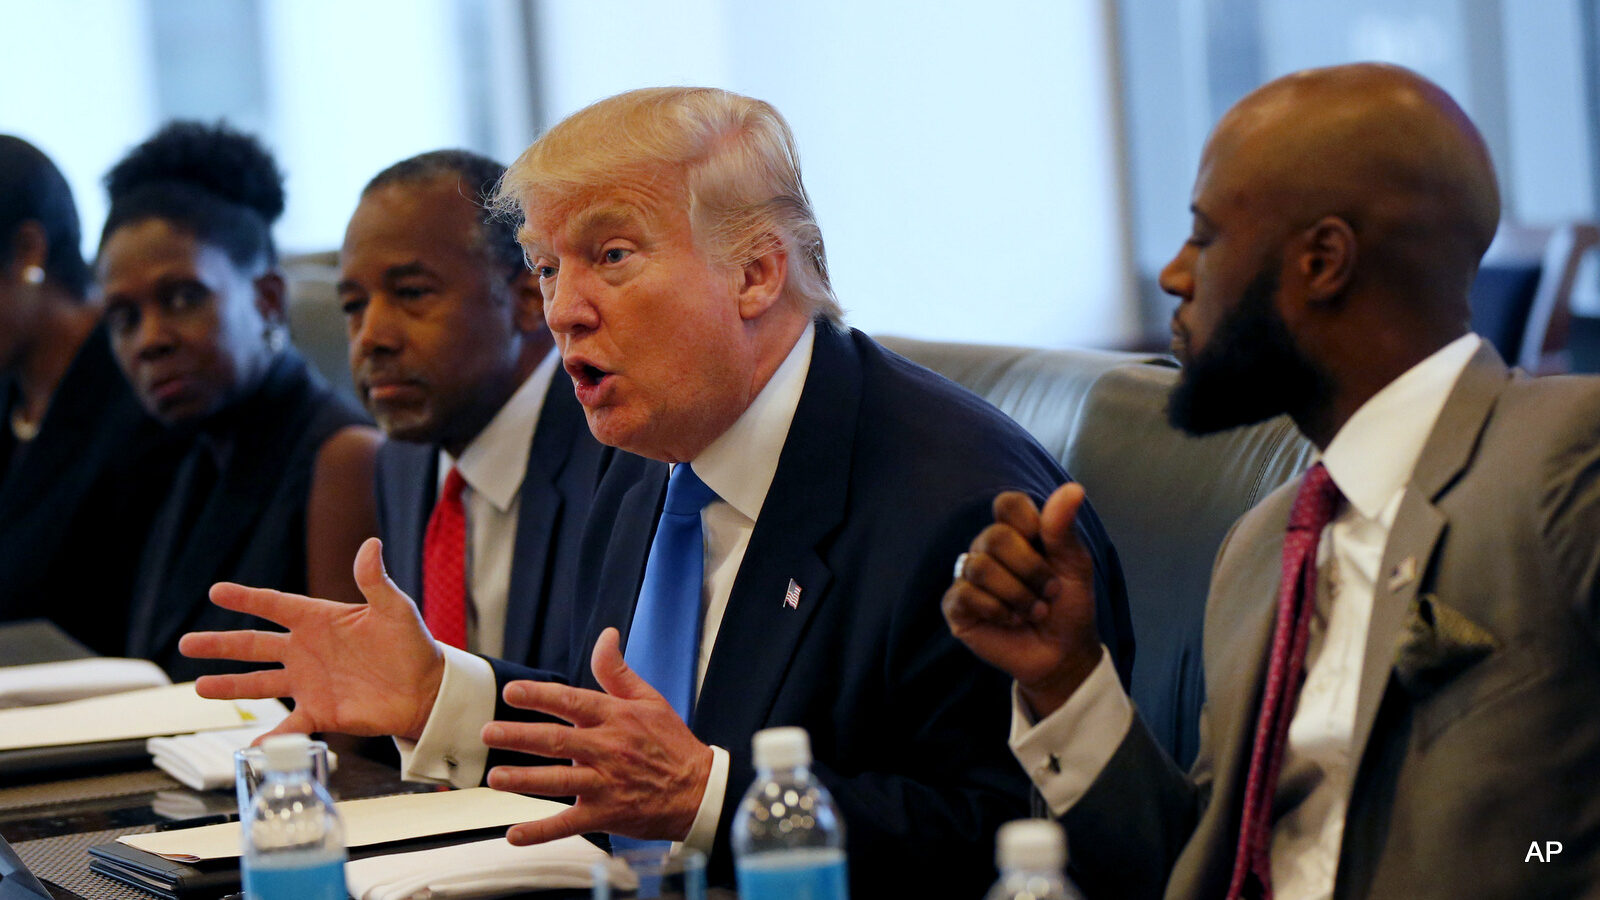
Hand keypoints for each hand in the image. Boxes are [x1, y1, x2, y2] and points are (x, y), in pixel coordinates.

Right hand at [178, 538, 444, 741]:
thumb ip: (376, 580)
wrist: (427, 689)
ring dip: (230, 685)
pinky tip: (248, 746)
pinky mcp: (321, 712)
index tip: (216, 591)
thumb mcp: (395, 609)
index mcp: (320, 620)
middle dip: (220, 644)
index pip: (275, 605)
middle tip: (186, 643)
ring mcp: (310, 683)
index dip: (246, 598)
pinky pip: (288, 726)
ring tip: (199, 686)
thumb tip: (371, 544)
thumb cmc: (412, 645)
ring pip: (260, 683)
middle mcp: (307, 651)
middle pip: (255, 644)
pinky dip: (269, 737)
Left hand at [480, 628, 713, 844]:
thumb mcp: (649, 699)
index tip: (512, 692)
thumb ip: (618, 671)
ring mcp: (606, 784)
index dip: (541, 695)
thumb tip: (606, 635)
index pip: (573, 702)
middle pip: (558, 741)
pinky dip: (540, 832)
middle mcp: (608, 749)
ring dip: (525, 780)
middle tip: (488, 733)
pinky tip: (514, 835)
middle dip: (519, 736)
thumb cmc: (671, 743)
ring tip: (495, 778)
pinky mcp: (606, 815)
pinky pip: (568, 825)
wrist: (699, 790)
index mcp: (616, 718)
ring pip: (559, 782)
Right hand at [942, 484, 1100, 717]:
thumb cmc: (1068, 606)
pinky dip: (996, 610)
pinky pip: (964, 594)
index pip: (1007, 504)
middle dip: (1029, 570)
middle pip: (993, 537)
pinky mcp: (957, 606)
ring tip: (1034, 612)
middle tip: (1049, 593)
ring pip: (979, 567)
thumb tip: (1073, 488)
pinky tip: (1010, 620)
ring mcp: (969, 577)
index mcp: (1017, 533)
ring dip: (1017, 595)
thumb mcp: (1075, 567)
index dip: (1028, 523)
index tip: (1049, 550)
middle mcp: (988, 550)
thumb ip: (1064, 529)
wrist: (1062, 654)